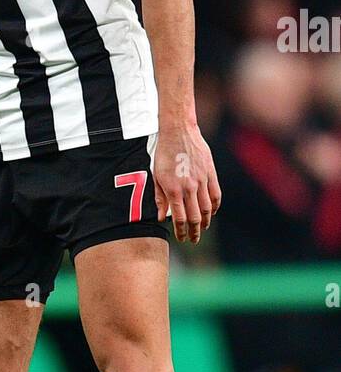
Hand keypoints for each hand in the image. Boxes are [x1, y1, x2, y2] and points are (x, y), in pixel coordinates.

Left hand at [153, 123, 221, 244]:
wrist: (178, 131)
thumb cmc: (164, 153)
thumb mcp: (156, 175)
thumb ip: (159, 198)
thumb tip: (161, 217)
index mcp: (174, 189)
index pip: (180, 218)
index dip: (181, 231)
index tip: (180, 238)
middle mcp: (189, 187)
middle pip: (195, 218)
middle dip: (194, 232)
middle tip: (193, 239)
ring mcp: (202, 180)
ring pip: (207, 208)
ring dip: (205, 222)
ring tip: (202, 228)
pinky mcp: (211, 173)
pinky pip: (216, 195)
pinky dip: (215, 206)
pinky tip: (211, 212)